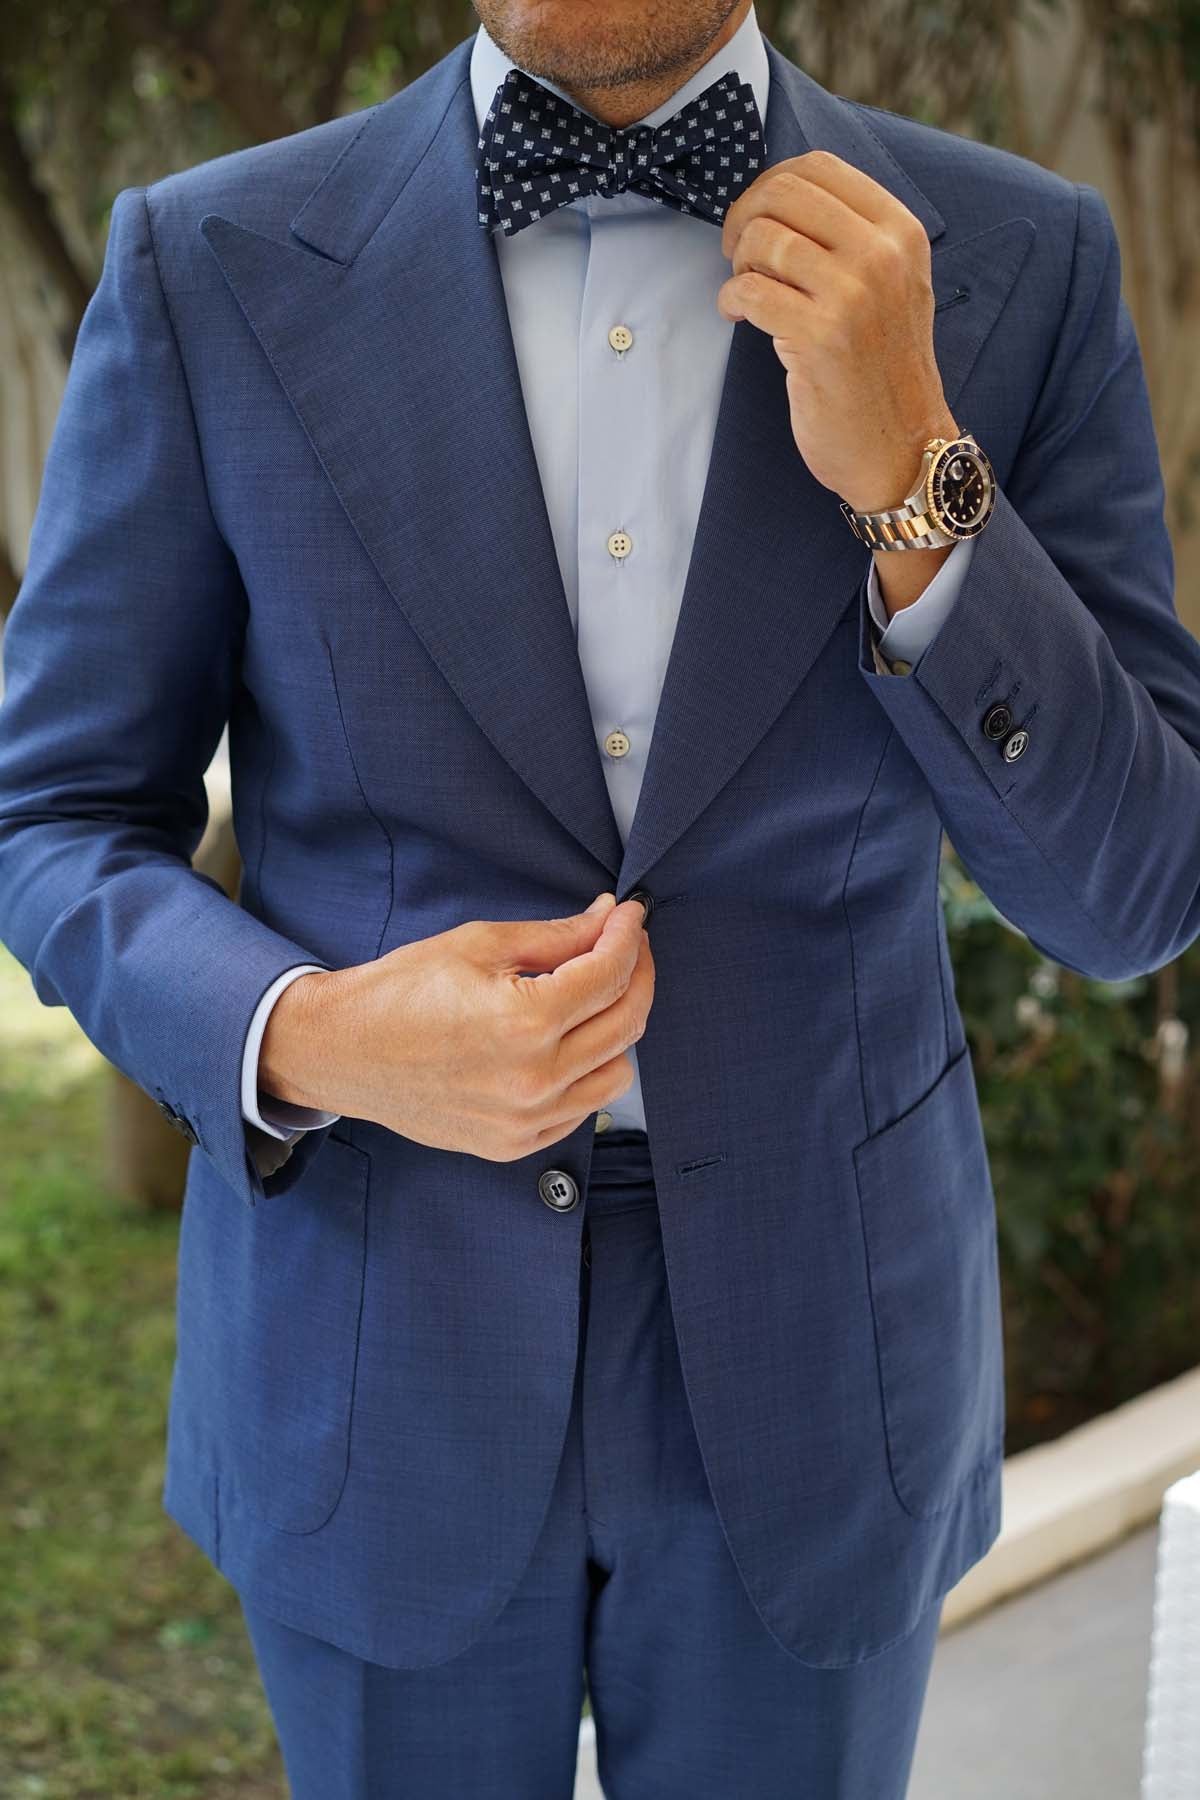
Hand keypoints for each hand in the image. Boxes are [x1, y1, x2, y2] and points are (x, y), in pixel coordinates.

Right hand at [259, 893, 654, 1161]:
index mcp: (525, 1023)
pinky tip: (568, 1042)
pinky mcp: (514, 1144)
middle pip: (626, 1023)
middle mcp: (533, 1079)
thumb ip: (555, 936)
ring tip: (594, 996)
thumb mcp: (479, 945)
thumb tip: (606, 920)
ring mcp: (525, 1120)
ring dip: (617, 1028)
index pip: (609, 974)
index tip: (630, 916)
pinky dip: (588, 1072)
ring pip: (616, 1073)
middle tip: (625, 946)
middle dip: (637, 974)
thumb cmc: (399, 993)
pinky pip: (581, 1108)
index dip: (628, 936)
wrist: (343, 1051)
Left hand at [717, 149, 958, 511]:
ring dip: (737, 265)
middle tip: (737, 255)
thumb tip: (776, 198)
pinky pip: (749, 291)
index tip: (757, 219)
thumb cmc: (883, 370)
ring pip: (762, 239)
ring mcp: (853, 295)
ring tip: (746, 293)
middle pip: (783, 193)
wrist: (902, 448)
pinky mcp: (820, 337)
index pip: (819, 168)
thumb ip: (851, 237)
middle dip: (744, 218)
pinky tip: (739, 317)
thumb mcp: (892, 286)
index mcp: (900, 232)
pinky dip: (731, 301)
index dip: (770, 185)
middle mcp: (882, 255)